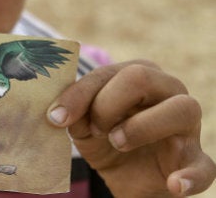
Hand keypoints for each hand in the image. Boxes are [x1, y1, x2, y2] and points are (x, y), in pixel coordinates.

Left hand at [47, 60, 215, 196]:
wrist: (128, 178)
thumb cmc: (106, 137)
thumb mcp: (83, 124)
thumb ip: (75, 113)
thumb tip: (58, 113)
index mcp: (138, 77)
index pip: (107, 73)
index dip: (79, 94)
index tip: (56, 117)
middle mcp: (168, 92)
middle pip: (141, 76)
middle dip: (107, 103)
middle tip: (94, 130)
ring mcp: (187, 126)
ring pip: (181, 108)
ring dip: (141, 126)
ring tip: (117, 143)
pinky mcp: (196, 161)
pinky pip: (204, 166)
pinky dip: (190, 176)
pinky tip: (174, 183)